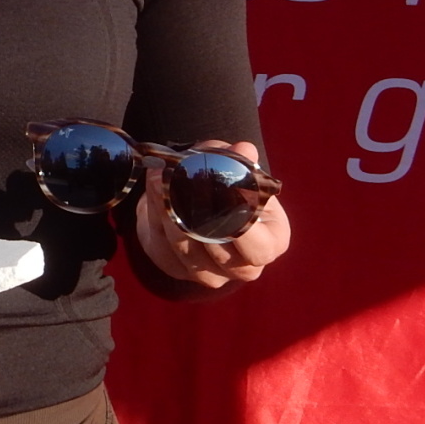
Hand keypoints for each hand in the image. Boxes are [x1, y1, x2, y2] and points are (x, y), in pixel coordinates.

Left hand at [133, 141, 289, 288]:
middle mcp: (243, 266)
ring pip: (185, 248)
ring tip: (163, 177)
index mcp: (270, 243)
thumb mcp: (237, 168)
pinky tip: (155, 185)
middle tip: (185, 182)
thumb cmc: (228, 186)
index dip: (242, 226)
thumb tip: (244, 150)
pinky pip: (162, 243)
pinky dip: (155, 212)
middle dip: (199, 216)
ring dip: (170, 210)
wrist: (197, 200)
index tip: (227, 193)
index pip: (260, 248)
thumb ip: (238, 158)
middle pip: (218, 252)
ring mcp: (210, 274)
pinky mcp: (177, 269)